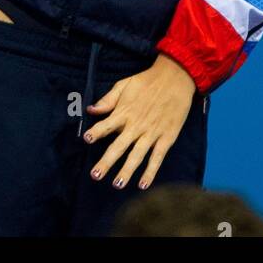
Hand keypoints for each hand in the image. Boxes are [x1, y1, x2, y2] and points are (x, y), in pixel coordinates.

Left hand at [82, 54, 197, 190]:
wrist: (175, 78)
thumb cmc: (147, 81)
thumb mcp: (125, 84)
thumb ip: (108, 99)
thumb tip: (91, 110)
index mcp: (125, 111)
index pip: (107, 124)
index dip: (97, 131)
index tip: (86, 139)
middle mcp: (136, 125)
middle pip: (119, 146)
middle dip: (106, 161)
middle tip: (95, 175)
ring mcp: (152, 133)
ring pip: (137, 155)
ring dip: (126, 171)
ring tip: (117, 184)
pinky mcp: (166, 137)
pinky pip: (157, 158)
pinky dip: (150, 172)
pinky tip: (143, 184)